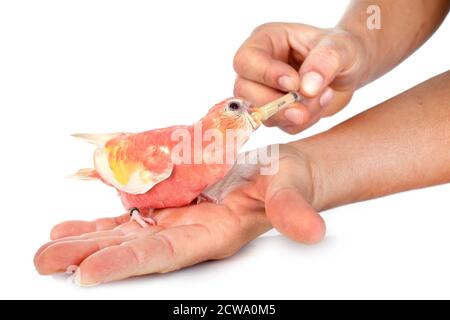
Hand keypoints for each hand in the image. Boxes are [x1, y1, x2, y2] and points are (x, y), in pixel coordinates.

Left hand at [34, 144, 324, 284]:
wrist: (277, 173)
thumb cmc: (285, 180)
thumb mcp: (290, 189)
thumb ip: (292, 210)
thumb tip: (311, 230)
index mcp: (214, 235)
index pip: (166, 254)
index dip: (129, 264)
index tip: (89, 274)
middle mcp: (189, 232)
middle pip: (134, 248)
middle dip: (91, 256)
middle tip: (47, 262)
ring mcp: (176, 219)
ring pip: (126, 233)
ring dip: (87, 240)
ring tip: (50, 248)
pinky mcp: (170, 205)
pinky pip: (130, 216)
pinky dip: (101, 223)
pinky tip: (73, 226)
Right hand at [233, 22, 368, 133]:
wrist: (350, 70)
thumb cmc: (342, 50)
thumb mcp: (341, 47)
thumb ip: (325, 62)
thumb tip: (306, 88)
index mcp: (265, 41)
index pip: (246, 60)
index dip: (266, 75)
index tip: (295, 83)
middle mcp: (257, 67)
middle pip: (244, 91)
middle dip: (276, 104)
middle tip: (305, 108)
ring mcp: (263, 92)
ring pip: (259, 113)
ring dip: (294, 114)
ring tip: (323, 97)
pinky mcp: (274, 112)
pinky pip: (280, 126)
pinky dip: (301, 123)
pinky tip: (319, 106)